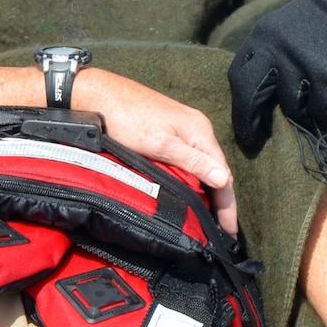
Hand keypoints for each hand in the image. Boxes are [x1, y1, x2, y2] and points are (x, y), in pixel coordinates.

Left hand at [82, 67, 236, 231]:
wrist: (97, 95)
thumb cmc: (127, 119)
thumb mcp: (161, 145)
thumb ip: (193, 162)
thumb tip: (224, 180)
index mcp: (200, 131)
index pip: (223, 173)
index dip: (227, 205)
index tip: (230, 231)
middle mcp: (197, 128)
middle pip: (216, 169)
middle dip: (220, 200)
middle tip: (222, 230)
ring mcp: (182, 129)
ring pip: (202, 165)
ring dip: (207, 190)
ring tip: (208, 218)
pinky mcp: (168, 130)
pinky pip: (189, 159)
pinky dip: (193, 178)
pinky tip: (189, 192)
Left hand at [227, 0, 326, 154]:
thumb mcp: (289, 25)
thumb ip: (273, 52)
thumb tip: (263, 90)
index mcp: (264, 36)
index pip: (239, 76)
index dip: (239, 103)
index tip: (244, 121)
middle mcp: (277, 50)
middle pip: (252, 96)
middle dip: (252, 122)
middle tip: (256, 140)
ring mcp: (302, 66)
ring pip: (293, 109)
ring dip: (306, 113)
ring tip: (321, 102)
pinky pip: (323, 113)